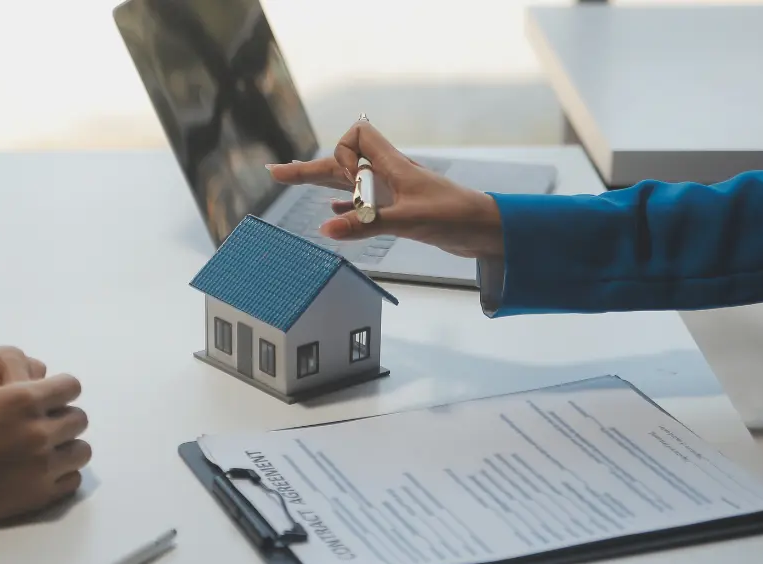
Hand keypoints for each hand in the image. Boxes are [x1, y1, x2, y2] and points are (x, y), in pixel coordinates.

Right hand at [0, 371, 90, 529]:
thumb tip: (26, 378)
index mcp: (23, 399)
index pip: (71, 386)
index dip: (60, 388)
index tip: (48, 396)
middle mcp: (40, 432)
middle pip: (79, 419)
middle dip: (62, 416)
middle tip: (41, 423)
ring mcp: (43, 467)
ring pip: (81, 451)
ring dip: (66, 445)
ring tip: (44, 448)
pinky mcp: (39, 496)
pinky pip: (72, 480)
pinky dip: (62, 473)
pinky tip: (40, 470)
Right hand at [267, 120, 503, 259]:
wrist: (487, 230)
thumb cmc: (456, 217)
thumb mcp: (408, 221)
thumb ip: (367, 224)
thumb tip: (324, 229)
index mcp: (392, 165)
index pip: (357, 135)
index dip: (344, 153)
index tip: (349, 181)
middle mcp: (389, 174)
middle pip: (343, 162)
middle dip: (309, 168)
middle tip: (275, 173)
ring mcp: (393, 191)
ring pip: (350, 182)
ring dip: (322, 184)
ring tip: (292, 183)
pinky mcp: (400, 209)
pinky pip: (363, 203)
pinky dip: (345, 207)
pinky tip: (334, 216)